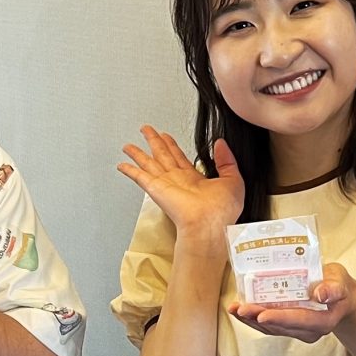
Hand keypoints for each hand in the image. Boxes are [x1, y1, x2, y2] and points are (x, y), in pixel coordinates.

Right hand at [118, 128, 243, 239]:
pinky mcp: (156, 189)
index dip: (172, 145)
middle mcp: (178, 181)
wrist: (209, 225)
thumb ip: (226, 160)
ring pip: (148, 163)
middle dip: (154, 141)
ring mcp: (165, 185)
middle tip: (146, 131)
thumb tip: (221, 144)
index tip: (166, 136)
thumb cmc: (221, 211)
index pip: (180, 157)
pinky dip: (129, 171)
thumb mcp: (233, 179)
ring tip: (129, 145)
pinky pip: (139, 177)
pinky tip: (122, 165)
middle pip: (162, 155)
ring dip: (138, 153)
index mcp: (194, 180)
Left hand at [231, 262, 355, 341]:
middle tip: (240, 309)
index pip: (300, 320)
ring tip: (233, 309)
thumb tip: (320, 294)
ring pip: (271, 328)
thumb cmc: (339, 285)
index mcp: (323, 321)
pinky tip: (239, 311)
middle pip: (280, 326)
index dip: (280, 318)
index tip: (262, 315)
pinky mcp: (288, 328)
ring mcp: (298, 332)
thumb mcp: (340, 281)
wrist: (339, 296)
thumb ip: (333, 288)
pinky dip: (253, 319)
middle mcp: (309, 331)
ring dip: (251, 320)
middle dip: (258, 318)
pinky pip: (269, 326)